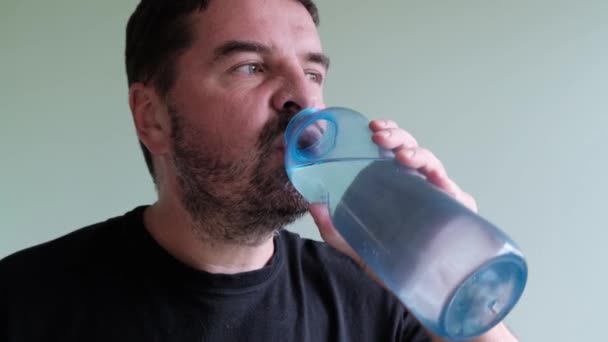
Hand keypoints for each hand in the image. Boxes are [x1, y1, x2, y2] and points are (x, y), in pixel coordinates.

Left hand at [310, 118, 476, 262]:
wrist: (410, 292)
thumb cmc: (387, 260)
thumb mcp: (352, 242)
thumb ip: (332, 226)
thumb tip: (312, 202)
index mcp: (397, 184)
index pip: (394, 149)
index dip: (387, 132)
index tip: (372, 126)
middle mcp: (419, 185)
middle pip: (412, 150)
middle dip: (398, 137)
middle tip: (379, 136)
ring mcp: (439, 197)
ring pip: (432, 164)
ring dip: (417, 154)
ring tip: (400, 155)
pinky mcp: (457, 214)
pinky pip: (456, 194)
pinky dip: (445, 183)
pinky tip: (435, 181)